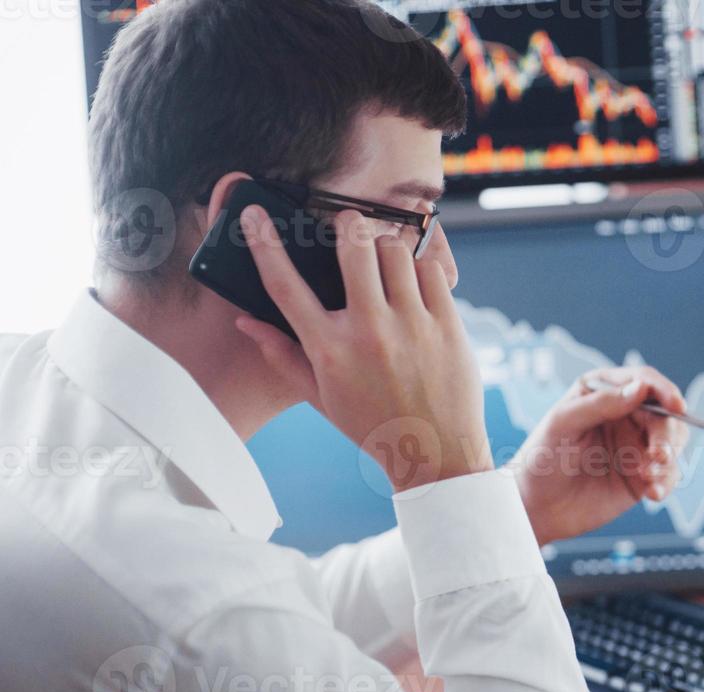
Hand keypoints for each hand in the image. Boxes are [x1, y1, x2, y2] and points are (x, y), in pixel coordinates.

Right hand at [234, 207, 489, 493]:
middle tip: (350, 226)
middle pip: (353, 246)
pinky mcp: (448, 326)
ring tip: (386, 263)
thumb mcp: (321, 398)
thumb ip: (282, 356)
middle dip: (349, 225)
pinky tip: (416, 284)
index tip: (254, 215)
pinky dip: (421, 268)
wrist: (436, 454)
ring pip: (395, 251)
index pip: (285, 285)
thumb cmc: (373, 425)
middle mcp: (368, 333)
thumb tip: (246, 321)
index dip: (264, 243)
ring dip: (387, 247)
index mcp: (329, 351)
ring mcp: (411, 326)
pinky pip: (431, 270)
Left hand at [512, 367, 689, 545]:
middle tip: (658, 454)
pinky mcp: (642, 476)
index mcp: (605, 392)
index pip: (644, 381)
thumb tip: (641, 388)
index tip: (675, 405)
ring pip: (672, 443)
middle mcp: (625, 415)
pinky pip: (667, 474)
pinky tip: (653, 493)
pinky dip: (666, 482)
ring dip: (669, 459)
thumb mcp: (563, 423)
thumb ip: (601, 404)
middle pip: (664, 415)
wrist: (534, 507)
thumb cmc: (541, 457)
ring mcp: (635, 446)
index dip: (664, 390)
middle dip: (666, 434)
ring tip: (649, 477)